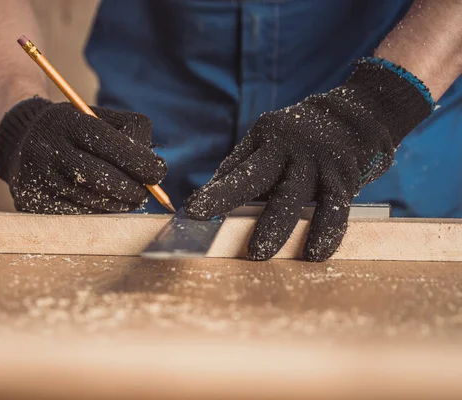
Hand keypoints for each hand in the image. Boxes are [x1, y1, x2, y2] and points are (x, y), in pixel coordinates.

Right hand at [0, 97, 166, 213]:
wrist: (21, 139)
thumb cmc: (73, 129)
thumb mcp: (96, 116)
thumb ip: (131, 132)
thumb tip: (154, 168)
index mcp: (65, 121)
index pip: (111, 144)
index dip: (141, 162)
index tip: (158, 172)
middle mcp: (46, 148)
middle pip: (102, 178)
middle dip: (132, 189)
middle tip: (145, 193)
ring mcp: (36, 178)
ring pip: (92, 201)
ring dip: (117, 203)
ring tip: (126, 197)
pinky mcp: (31, 202)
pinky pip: (77, 215)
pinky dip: (98, 212)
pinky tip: (103, 203)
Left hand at [185, 58, 434, 260]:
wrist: (360, 114)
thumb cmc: (304, 136)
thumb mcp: (271, 139)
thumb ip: (244, 164)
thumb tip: (210, 191)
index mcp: (268, 139)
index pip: (237, 168)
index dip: (216, 191)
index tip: (194, 211)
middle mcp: (291, 148)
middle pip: (258, 176)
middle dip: (233, 201)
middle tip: (215, 229)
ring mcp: (318, 162)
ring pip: (293, 197)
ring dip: (276, 227)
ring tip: (260, 253)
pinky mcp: (344, 178)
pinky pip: (334, 209)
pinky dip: (324, 232)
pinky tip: (314, 253)